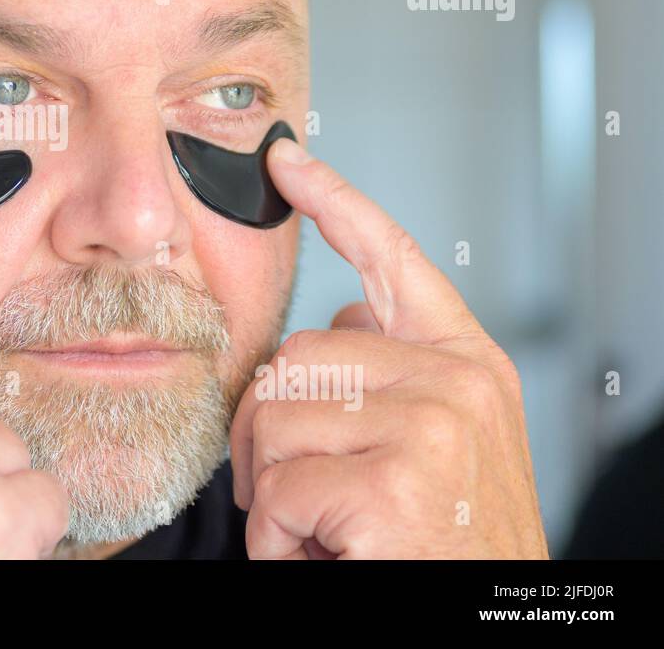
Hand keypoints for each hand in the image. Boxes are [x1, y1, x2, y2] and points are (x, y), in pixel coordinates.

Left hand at [230, 137, 547, 558]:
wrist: (491, 629)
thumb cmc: (447, 546)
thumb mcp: (439, 448)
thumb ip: (392, 379)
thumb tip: (335, 327)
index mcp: (465, 364)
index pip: (391, 257)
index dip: (334, 200)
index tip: (285, 160)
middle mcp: (456, 381)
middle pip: (293, 358)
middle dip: (269, 433)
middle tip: (303, 497)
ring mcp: (431, 426)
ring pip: (272, 418)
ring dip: (275, 493)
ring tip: (326, 532)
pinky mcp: (395, 481)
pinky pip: (276, 488)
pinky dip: (278, 540)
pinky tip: (328, 556)